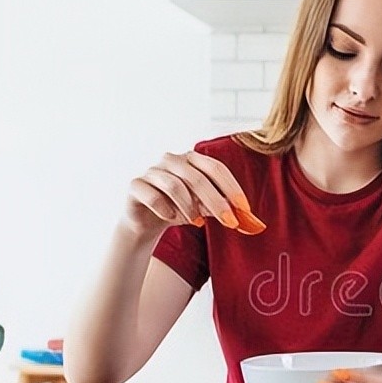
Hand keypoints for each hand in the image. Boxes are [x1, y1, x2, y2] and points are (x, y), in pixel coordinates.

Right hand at [123, 150, 263, 237]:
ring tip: (198, 223)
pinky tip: (171, 218)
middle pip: (198, 178)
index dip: (231, 187)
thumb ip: (221, 207)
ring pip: (175, 185)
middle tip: (229, 221)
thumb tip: (245, 217)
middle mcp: (171, 160)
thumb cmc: (179, 209)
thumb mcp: (203, 208)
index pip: (215, 168)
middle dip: (216, 202)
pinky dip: (166, 209)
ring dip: (190, 207)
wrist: (146, 221)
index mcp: (191, 159)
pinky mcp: (136, 185)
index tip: (244, 208)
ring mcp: (152, 171)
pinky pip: (153, 196)